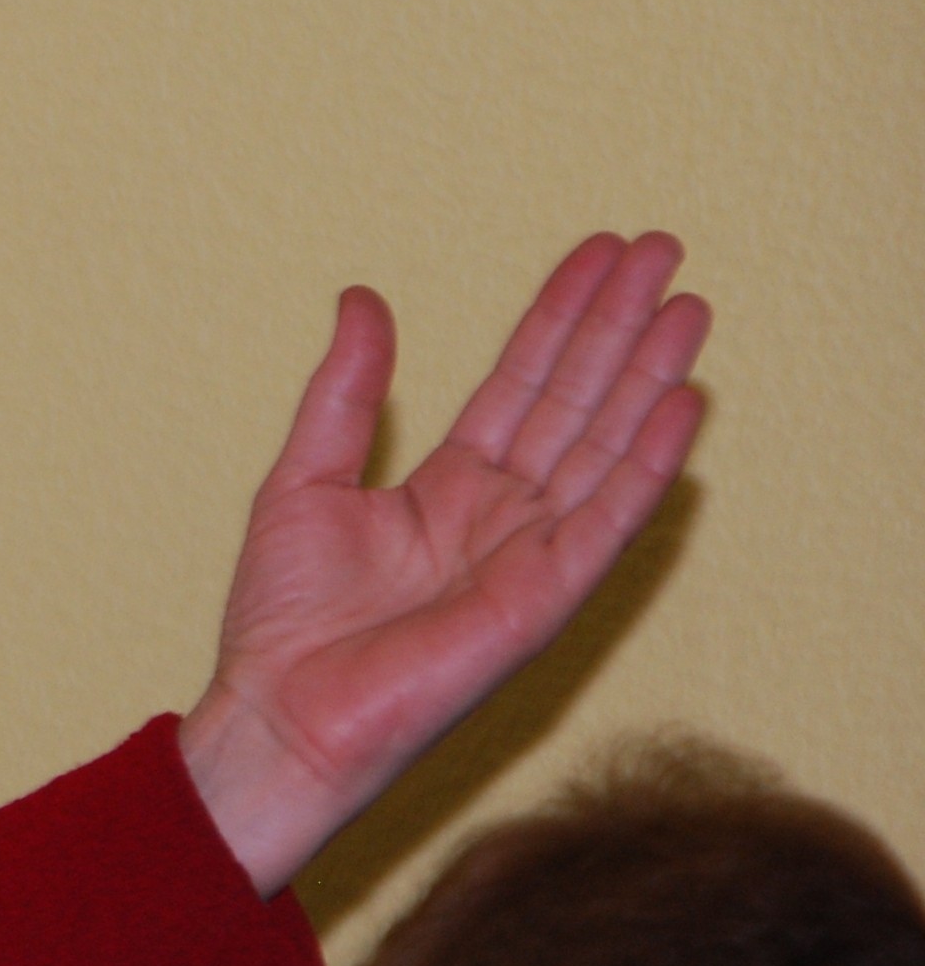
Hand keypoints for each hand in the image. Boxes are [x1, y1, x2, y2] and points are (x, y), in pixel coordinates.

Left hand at [182, 233, 709, 894]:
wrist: (278, 716)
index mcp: (448, 487)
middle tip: (664, 249)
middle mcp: (501, 514)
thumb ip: (344, 393)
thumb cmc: (283, 622)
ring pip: (603, 446)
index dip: (559, 317)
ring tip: (688, 305)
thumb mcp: (302, 480)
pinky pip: (607, 521)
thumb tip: (362, 298)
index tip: (600, 252)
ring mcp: (529, 554)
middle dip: (619, 326)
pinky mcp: (543, 599)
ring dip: (649, 376)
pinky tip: (681, 404)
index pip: (522, 382)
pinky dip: (646, 464)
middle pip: (575, 400)